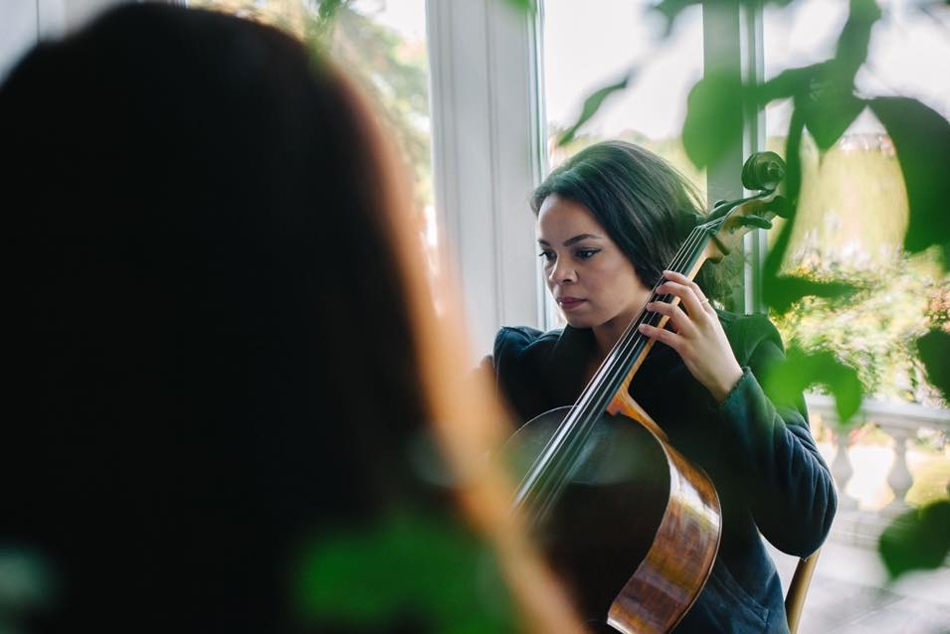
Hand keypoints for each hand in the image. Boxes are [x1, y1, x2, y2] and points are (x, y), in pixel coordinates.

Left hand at [637, 270, 742, 402]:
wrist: (726, 375)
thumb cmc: (718, 353)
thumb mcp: (713, 330)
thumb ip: (697, 319)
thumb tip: (675, 313)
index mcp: (710, 314)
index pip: (695, 289)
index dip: (679, 278)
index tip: (666, 275)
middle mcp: (703, 320)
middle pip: (685, 293)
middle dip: (668, 287)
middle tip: (657, 288)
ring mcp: (694, 334)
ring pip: (672, 311)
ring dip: (657, 306)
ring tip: (649, 307)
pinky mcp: (685, 348)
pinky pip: (664, 335)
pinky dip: (650, 330)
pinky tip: (642, 328)